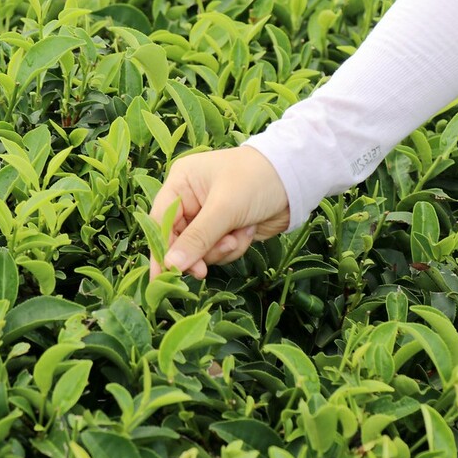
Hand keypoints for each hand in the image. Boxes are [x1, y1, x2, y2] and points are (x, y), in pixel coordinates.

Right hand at [149, 146, 289, 278]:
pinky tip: (247, 232)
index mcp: (181, 183)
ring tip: (237, 236)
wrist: (297, 179)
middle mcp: (191, 200)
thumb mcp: (225, 208)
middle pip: (179, 240)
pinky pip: (220, 251)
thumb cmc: (256, 180)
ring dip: (220, 249)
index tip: (162, 277)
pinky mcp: (226, 229)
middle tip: (203, 272)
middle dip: (198, 253)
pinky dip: (234, 247)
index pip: (160, 222)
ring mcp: (209, 216)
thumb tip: (170, 265)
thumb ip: (197, 238)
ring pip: (201, 250)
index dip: (160, 250)